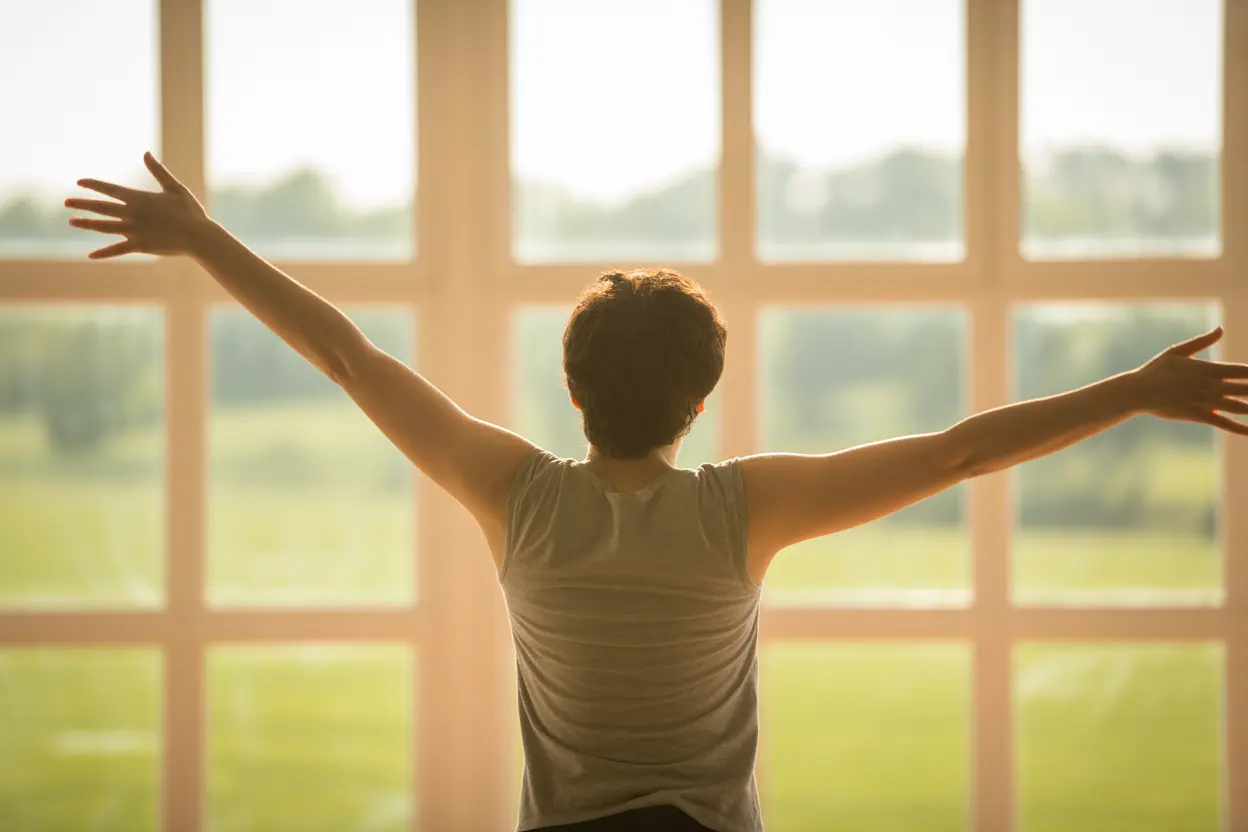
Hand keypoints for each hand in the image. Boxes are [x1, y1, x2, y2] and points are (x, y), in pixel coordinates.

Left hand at [65, 152, 209, 258]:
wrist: (199, 237)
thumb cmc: (190, 211)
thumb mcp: (175, 188)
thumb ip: (158, 171)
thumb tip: (146, 153)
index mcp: (139, 199)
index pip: (110, 190)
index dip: (93, 185)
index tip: (79, 182)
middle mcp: (132, 214)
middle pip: (101, 208)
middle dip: (82, 204)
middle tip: (66, 203)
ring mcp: (134, 231)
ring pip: (104, 227)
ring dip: (87, 224)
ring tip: (72, 222)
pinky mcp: (140, 246)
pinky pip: (117, 249)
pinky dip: (104, 252)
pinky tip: (91, 255)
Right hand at [1131, 326, 1247, 435]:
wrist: (1137, 392)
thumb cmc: (1156, 369)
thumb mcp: (1178, 351)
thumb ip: (1203, 341)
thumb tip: (1222, 328)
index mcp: (1209, 369)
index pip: (1244, 371)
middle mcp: (1211, 386)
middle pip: (1247, 389)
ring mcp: (1205, 402)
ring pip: (1240, 407)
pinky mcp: (1198, 416)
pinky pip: (1224, 423)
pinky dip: (1241, 428)